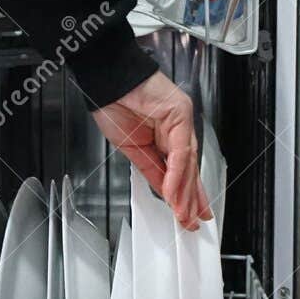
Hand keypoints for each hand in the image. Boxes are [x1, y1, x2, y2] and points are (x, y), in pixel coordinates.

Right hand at [92, 71, 212, 230]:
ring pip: (188, 164)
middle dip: (191, 198)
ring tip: (183, 214)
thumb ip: (151, 168)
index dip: (184, 194)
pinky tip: (173, 192)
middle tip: (193, 220)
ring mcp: (181, 120)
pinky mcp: (180, 114)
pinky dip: (176, 174)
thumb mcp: (132, 148)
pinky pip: (179, 152)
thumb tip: (164, 189)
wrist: (106, 78)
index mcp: (165, 135)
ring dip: (184, 193)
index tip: (186, 213)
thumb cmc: (113, 103)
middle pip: (189, 169)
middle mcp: (177, 128)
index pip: (181, 170)